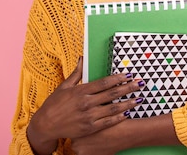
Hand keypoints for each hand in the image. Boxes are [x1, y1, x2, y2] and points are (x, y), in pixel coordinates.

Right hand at [26, 57, 143, 154]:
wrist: (46, 124)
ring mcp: (89, 116)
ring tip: (139, 99)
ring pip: (113, 108)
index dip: (118, 78)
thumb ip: (76, 73)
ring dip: (127, 103)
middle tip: (140, 84)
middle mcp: (87, 103)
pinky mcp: (90, 128)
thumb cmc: (54, 104)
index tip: (129, 75)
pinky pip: (108, 122)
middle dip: (128, 88)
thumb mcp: (64, 86)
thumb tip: (82, 59)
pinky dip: (119, 117)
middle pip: (112, 94)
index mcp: (81, 91)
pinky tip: (127, 114)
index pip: (104, 83)